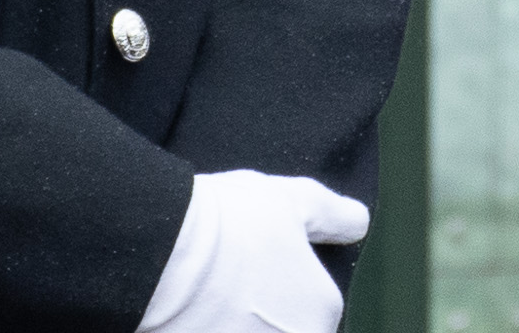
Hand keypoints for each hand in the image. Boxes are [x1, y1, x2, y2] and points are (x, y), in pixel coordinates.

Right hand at [140, 171, 370, 332]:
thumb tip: (358, 223)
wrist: (161, 253)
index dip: (286, 290)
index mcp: (321, 313)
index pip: (314, 311)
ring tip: (208, 302)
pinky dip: (208, 328)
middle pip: (286, 331)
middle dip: (263, 318)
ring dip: (236, 325)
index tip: (258, 274)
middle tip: (231, 289)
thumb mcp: (295, 199)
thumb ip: (334, 216)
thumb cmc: (231, 223)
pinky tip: (192, 316)